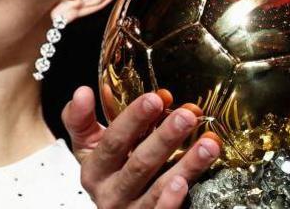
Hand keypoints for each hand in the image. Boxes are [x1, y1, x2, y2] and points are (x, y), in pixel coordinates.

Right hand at [62, 86, 220, 208]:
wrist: (114, 208)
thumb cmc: (107, 170)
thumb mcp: (89, 145)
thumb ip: (81, 118)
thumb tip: (82, 92)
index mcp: (94, 169)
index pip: (113, 141)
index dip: (134, 119)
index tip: (155, 99)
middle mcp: (110, 193)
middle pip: (139, 164)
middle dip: (164, 138)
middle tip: (186, 116)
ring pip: (158, 188)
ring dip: (185, 165)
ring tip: (207, 145)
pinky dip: (172, 201)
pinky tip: (186, 183)